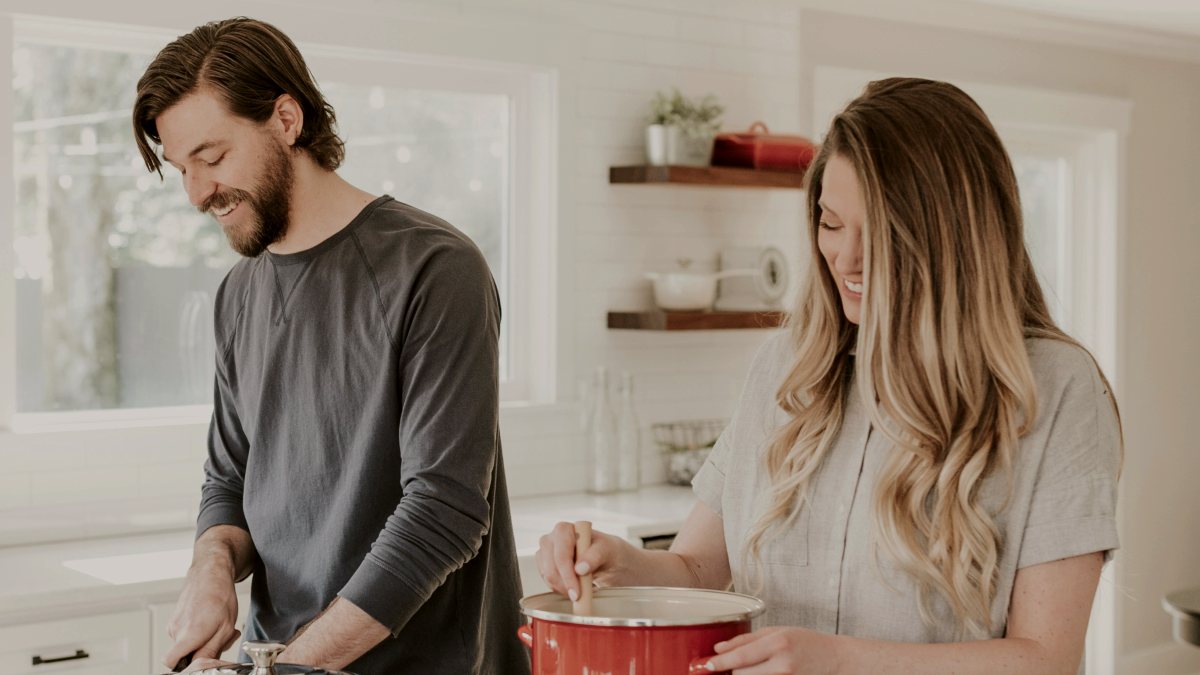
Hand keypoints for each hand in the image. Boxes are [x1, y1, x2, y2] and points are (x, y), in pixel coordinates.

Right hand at [163, 564, 240, 669]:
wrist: (211, 573)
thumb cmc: (220, 596)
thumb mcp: (225, 628)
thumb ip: (211, 650)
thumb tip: (201, 664)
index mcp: (189, 634)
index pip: (171, 662)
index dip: (186, 665)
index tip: (200, 660)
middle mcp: (176, 630)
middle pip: (183, 654)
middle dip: (201, 651)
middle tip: (219, 638)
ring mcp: (173, 624)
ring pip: (185, 644)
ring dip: (201, 640)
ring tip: (216, 625)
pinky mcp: (174, 619)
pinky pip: (184, 634)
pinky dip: (197, 632)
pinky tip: (209, 620)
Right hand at [535, 521, 637, 600]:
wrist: (608, 560)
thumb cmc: (608, 551)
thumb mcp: (609, 551)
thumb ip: (596, 555)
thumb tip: (580, 568)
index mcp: (565, 529)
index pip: (561, 553)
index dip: (567, 573)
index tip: (577, 592)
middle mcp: (551, 539)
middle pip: (550, 567)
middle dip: (564, 585)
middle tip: (578, 596)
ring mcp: (546, 553)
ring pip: (547, 576)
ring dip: (562, 588)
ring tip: (579, 590)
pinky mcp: (545, 566)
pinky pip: (547, 582)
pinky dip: (559, 589)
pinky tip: (572, 588)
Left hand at [697, 627, 840, 674]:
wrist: (837, 660)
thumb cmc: (809, 643)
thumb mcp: (778, 631)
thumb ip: (747, 639)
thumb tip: (720, 648)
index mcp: (778, 643)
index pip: (740, 656)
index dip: (719, 663)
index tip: (705, 664)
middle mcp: (782, 664)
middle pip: (740, 674)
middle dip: (735, 669)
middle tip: (740, 664)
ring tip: (760, 667)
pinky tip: (764, 673)